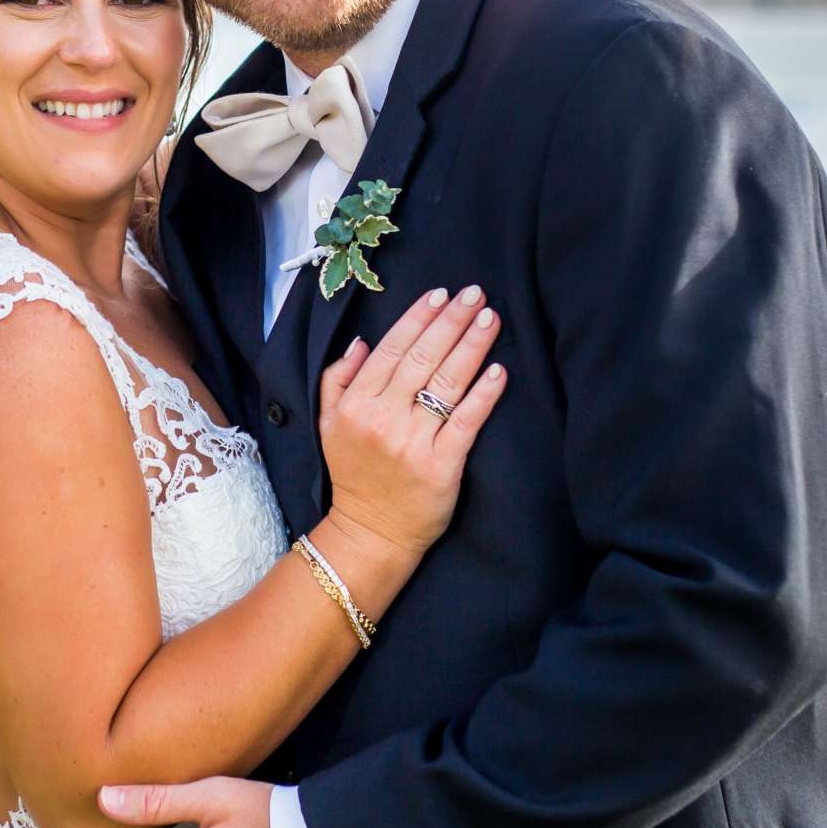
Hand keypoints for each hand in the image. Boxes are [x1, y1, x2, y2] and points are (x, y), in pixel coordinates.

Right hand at [316, 285, 506, 559]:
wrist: (371, 532)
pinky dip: (483, 395)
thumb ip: (337, 379)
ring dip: (471, 346)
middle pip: (423, 358)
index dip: (418, 318)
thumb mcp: (328, 424)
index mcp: (356, 404)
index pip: (390, 349)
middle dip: (451, 321)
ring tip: (491, 319)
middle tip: (476, 294)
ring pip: (447, 383)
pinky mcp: (441, 466)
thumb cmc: (355, 475)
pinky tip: (498, 371)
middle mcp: (383, 418)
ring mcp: (413, 442)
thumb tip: (361, 341)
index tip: (441, 294)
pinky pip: (466, 422)